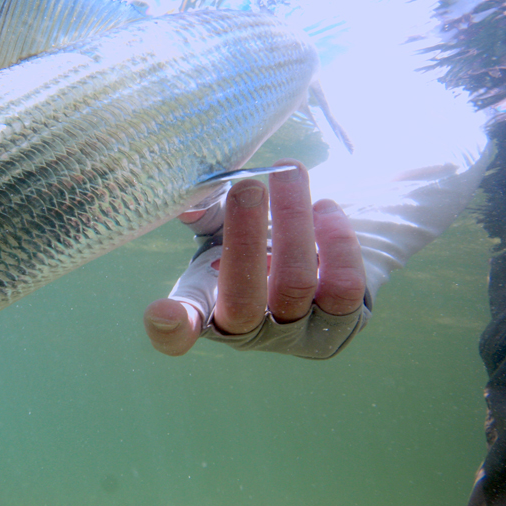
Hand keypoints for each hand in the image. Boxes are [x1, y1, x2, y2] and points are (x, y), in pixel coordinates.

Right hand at [143, 160, 365, 355]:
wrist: (317, 263)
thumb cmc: (255, 247)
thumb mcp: (223, 233)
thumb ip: (207, 218)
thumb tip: (190, 205)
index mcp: (209, 314)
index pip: (183, 332)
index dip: (172, 329)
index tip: (162, 313)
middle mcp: (251, 333)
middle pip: (244, 300)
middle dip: (245, 239)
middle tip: (247, 187)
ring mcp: (298, 333)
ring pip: (296, 283)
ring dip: (294, 220)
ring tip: (289, 172)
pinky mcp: (341, 322)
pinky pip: (343, 283)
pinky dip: (335, 239)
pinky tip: (323, 208)